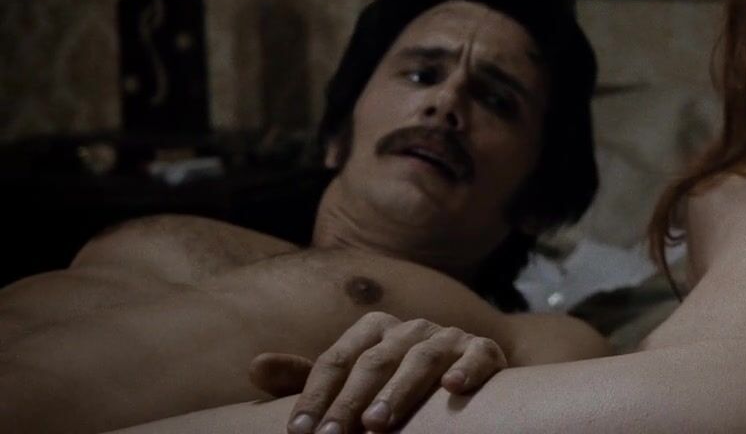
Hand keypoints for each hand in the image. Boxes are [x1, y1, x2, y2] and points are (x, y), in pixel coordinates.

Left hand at [249, 311, 506, 432]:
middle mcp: (410, 328)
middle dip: (351, 401)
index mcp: (375, 330)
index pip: (337, 359)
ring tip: (377, 423)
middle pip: (375, 361)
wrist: (467, 374)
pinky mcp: (484, 351)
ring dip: (398, 391)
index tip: (299, 432)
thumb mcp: (353, 380)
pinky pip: (477, 355)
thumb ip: (310, 378)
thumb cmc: (398, 384)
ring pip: (420, 359)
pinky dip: (466, 369)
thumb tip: (255, 366)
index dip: (316, 396)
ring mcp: (449, 337)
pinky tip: (452, 388)